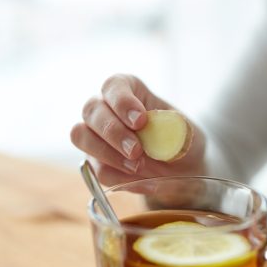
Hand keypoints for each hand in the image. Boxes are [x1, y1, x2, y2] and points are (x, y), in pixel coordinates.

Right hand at [71, 74, 205, 185]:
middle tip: (137, 151)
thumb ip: (172, 130)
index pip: (114, 86)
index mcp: (129, 90)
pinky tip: (143, 180)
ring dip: (108, 154)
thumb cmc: (180, 140)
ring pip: (81, 136)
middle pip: (91, 110)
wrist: (181, 169)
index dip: (122, 102)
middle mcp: (105, 108)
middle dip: (113, 132)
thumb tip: (156, 136)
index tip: (140, 121)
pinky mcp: (95, 161)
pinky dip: (119, 177)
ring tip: (138, 166)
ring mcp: (95, 135)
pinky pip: (95, 169)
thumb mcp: (185, 132)